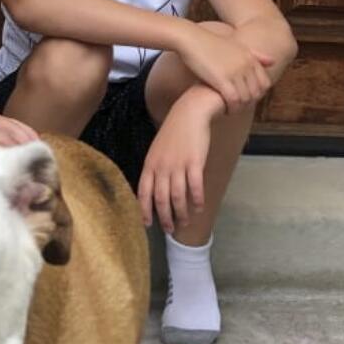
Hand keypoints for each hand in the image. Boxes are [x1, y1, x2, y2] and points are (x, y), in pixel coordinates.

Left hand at [137, 97, 213, 230]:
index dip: (145, 210)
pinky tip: (199, 207)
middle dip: (165, 217)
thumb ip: (155, 169)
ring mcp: (178, 165)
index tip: (148, 224)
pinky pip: (195, 187)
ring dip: (181, 212)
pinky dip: (197, 200)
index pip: (143, 192)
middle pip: (161, 199)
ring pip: (178, 197)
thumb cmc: (173, 133)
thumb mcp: (157, 151)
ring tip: (185, 222)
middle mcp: (161, 168)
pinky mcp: (194, 163)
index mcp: (150, 165)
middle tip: (170, 229)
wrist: (189, 114)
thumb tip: (156, 190)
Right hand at [177, 24, 273, 112]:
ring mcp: (235, 72)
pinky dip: (231, 108)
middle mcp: (246, 65)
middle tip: (238, 108)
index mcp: (251, 57)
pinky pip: (234, 100)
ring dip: (239, 108)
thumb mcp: (236, 46)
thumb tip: (273, 62)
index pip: (265, 83)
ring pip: (246, 99)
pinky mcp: (222, 79)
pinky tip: (224, 109)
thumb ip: (256, 55)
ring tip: (230, 110)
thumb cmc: (210, 43)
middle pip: (256, 93)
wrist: (191, 39)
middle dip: (248, 103)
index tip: (246, 99)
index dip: (257, 94)